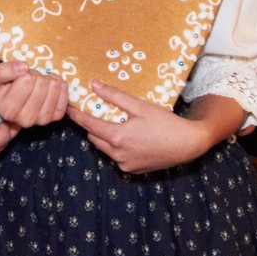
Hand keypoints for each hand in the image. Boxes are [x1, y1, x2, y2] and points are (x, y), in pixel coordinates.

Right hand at [0, 60, 68, 127]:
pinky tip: (49, 85)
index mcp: (9, 111)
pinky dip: (59, 84)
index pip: (27, 80)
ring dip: (47, 79)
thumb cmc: (0, 88)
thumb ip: (4, 70)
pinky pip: (65, 94)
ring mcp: (42, 120)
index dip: (24, 73)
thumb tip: (23, 66)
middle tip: (28, 80)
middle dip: (35, 76)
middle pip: (42, 83)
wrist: (8, 102)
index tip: (18, 77)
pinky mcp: (56, 117)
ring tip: (36, 83)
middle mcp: (26, 119)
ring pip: (55, 86)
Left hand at [67, 82, 237, 174]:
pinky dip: (118, 147)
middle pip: (94, 137)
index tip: (69, 108)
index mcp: (117, 137)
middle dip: (92, 125)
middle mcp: (117, 154)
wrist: (187, 144)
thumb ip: (115, 96)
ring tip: (115, 124)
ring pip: (105, 148)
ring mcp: (124, 164)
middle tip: (95, 112)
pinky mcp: (132, 170)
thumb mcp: (140, 106)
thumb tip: (93, 85)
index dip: (77, 115)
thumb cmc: (165, 122)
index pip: (89, 124)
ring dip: (105, 137)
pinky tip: (131, 138)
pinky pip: (117, 157)